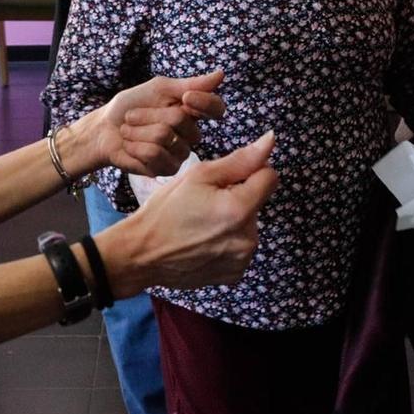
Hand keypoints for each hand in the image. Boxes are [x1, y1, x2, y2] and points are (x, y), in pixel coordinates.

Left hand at [71, 70, 227, 177]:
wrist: (103, 130)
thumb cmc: (130, 106)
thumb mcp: (158, 89)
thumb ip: (189, 84)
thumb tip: (221, 74)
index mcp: (192, 111)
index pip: (215, 108)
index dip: (204, 103)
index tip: (186, 97)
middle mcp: (190, 134)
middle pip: (181, 119)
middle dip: (150, 114)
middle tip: (133, 115)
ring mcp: (180, 153)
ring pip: (164, 136)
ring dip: (138, 130)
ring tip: (129, 131)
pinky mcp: (166, 169)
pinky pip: (153, 154)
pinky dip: (135, 146)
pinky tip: (130, 146)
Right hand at [102, 132, 278, 294]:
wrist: (143, 254)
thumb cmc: (166, 211)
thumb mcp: (198, 176)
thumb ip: (239, 160)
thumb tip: (270, 140)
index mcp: (239, 209)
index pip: (270, 178)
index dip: (250, 172)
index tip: (226, 180)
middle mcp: (248, 237)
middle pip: (257, 203)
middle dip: (238, 198)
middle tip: (204, 204)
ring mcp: (242, 259)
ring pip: (248, 225)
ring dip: (233, 221)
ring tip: (201, 225)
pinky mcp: (234, 274)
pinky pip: (240, 248)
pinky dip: (227, 243)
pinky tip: (203, 243)